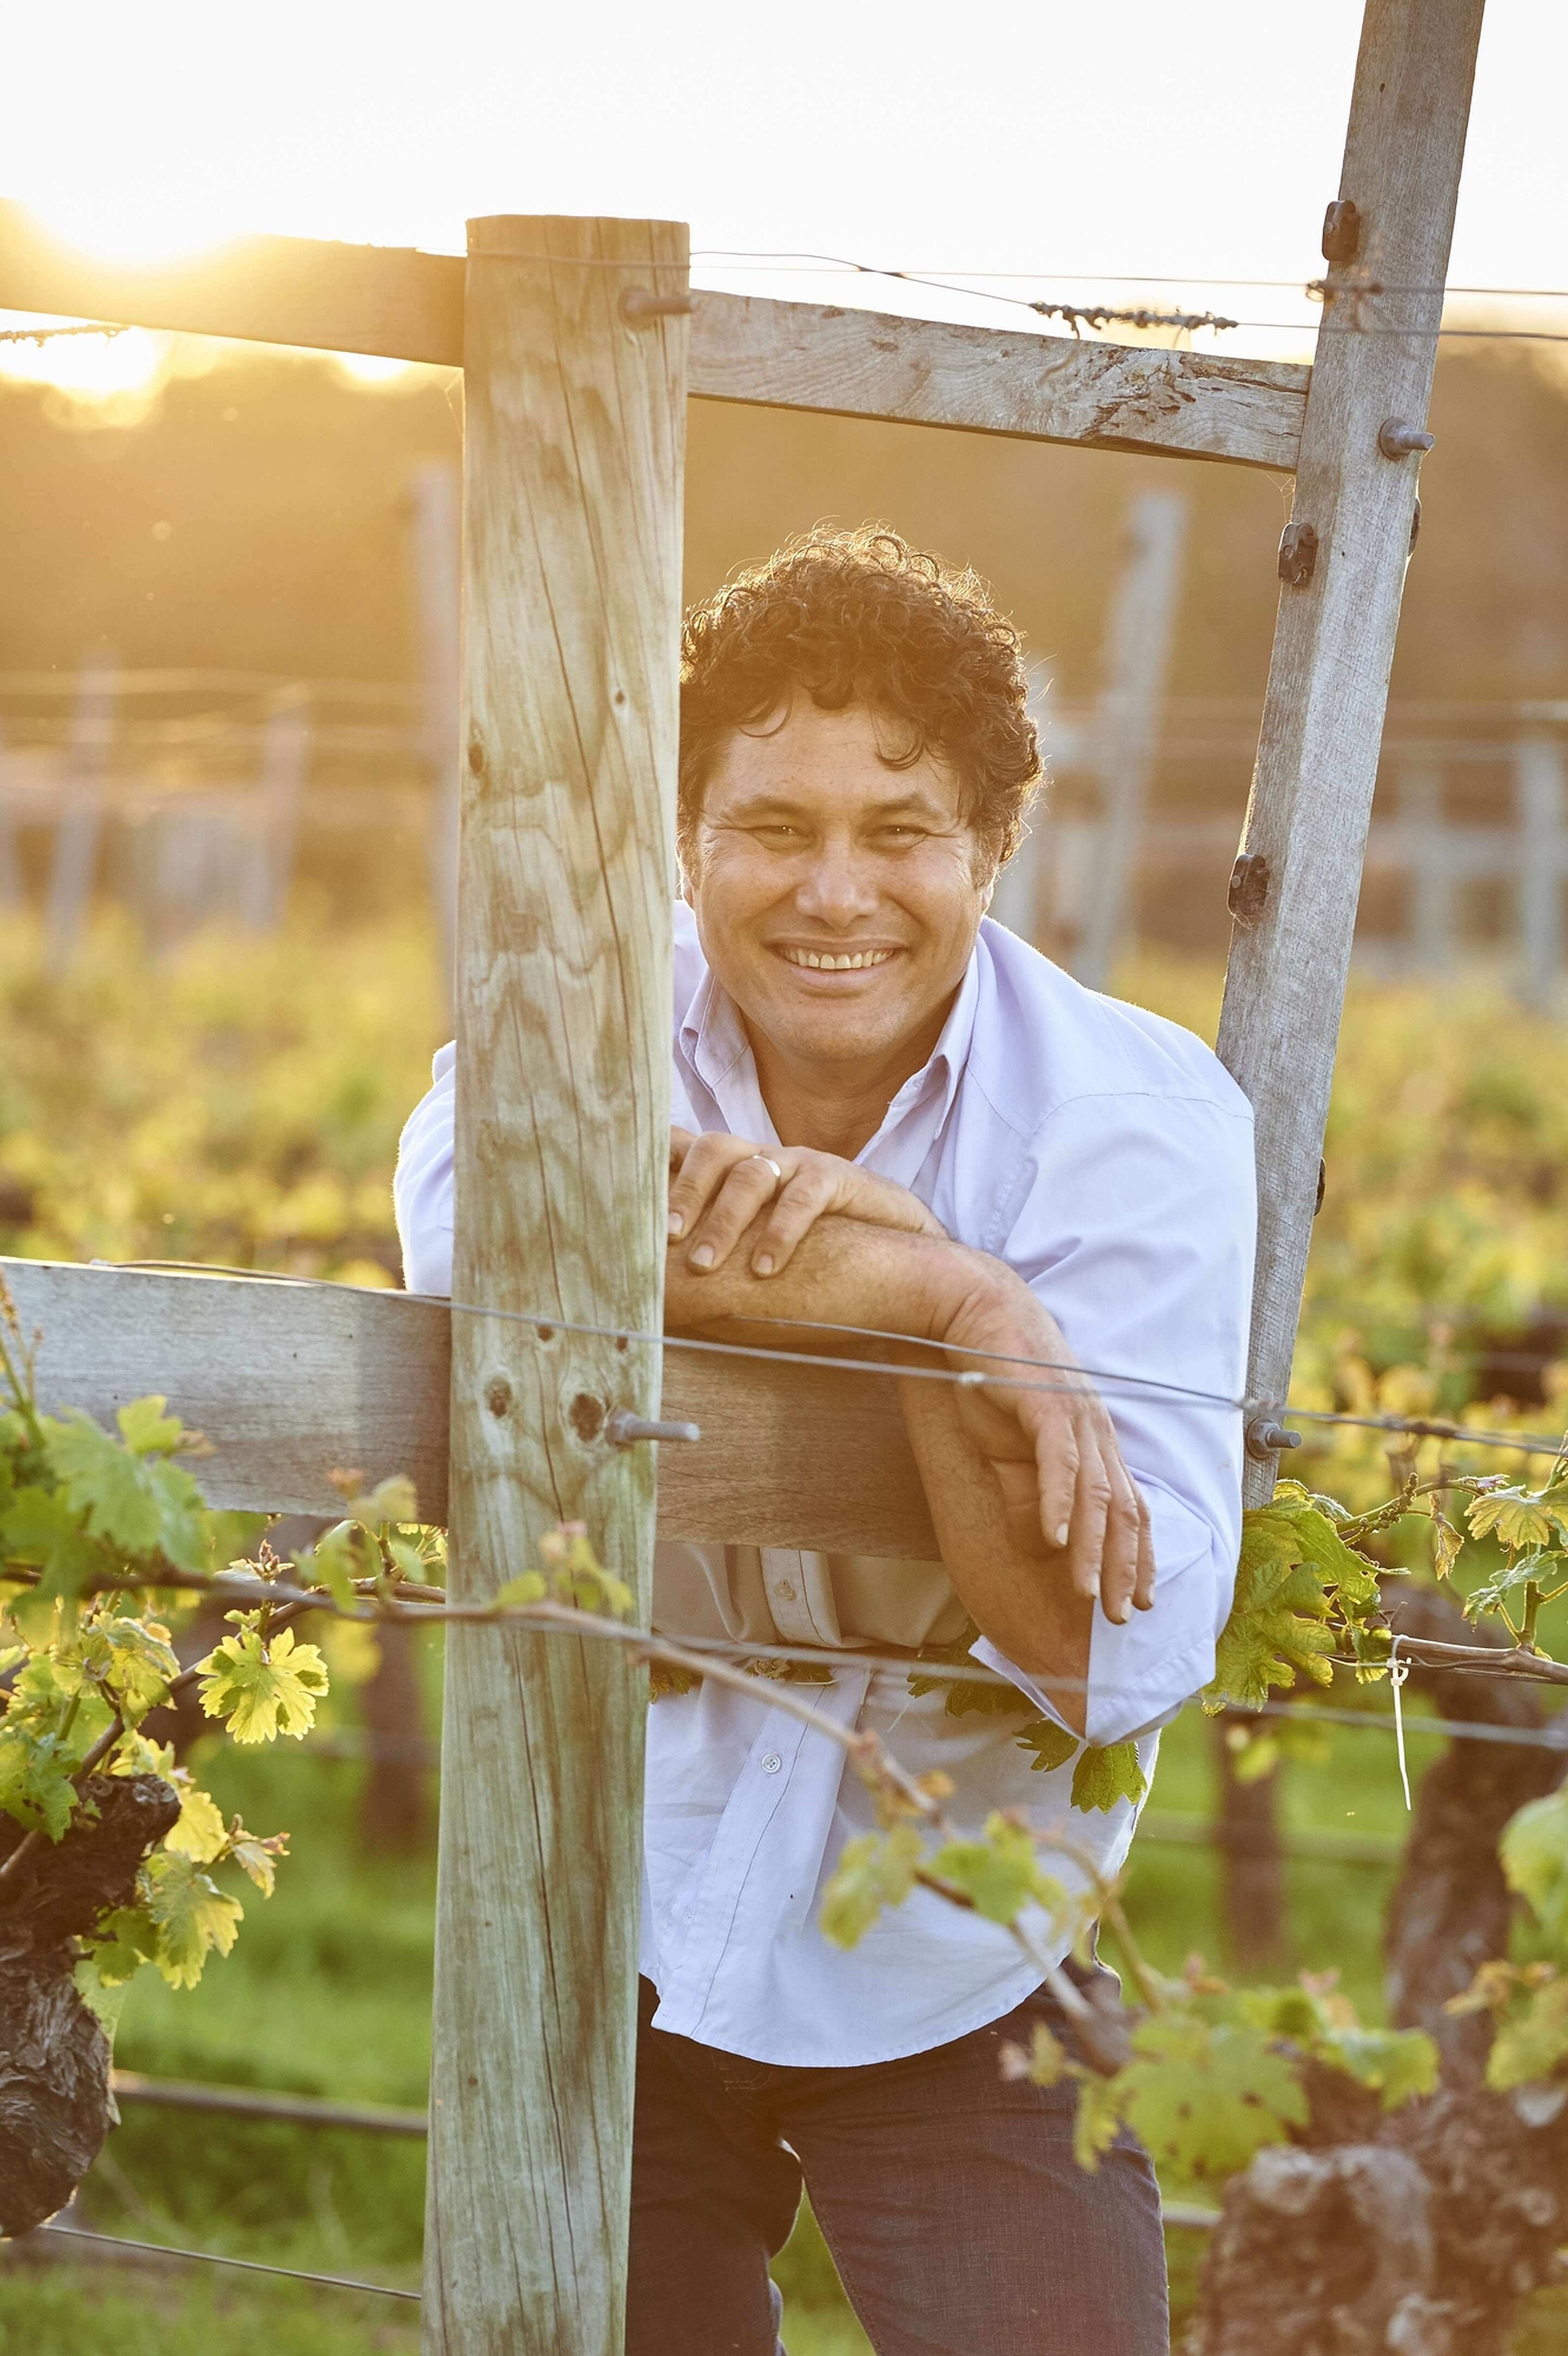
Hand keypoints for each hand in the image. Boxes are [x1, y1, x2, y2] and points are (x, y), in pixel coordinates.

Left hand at [668, 1125, 943, 1278]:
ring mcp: (801, 1164)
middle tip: (666, 1240)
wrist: (901, 1253)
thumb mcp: (756, 1245)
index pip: (687, 1151)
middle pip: (711, 1151)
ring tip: (704, 1264)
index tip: (627, 1206)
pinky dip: (780, 1232)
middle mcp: (765, 1158)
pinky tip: (765, 1268)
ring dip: (723, 1221)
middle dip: (683, 1194)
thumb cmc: (818, 1253)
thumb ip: (714, 1248)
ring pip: (752, 1174)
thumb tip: (656, 1285)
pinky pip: (804, 1196)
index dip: (657, 1169)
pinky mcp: (839, 1177)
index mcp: (737, 1169)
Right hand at [933, 1262, 1152, 1627]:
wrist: (973, 1309)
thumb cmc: (992, 1375)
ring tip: (1086, 1595)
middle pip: (1124, 1512)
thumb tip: (1042, 1543)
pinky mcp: (1047, 1405)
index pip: (1130, 1507)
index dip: (1138, 1556)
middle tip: (1120, 1616)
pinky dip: (1057, 1505)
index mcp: (1094, 1440)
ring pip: (1096, 1497)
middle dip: (1124, 1568)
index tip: (1138, 1600)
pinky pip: (1060, 1464)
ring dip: (1092, 1550)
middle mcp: (1097, 1432)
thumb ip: (1030, 1494)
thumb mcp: (1011, 1448)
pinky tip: (1051, 1541)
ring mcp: (1076, 1418)